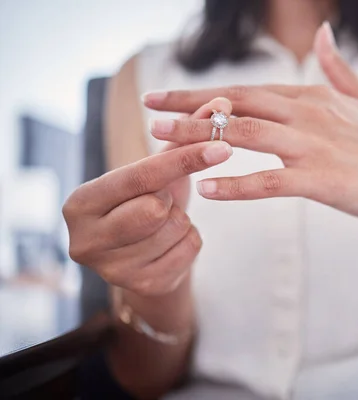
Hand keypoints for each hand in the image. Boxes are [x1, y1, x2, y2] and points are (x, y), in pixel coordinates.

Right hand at [63, 140, 232, 295]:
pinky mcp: (142, 287)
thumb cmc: (147, 201)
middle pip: (155, 209)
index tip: (222, 146)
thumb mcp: (159, 170)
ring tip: (163, 223)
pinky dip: (190, 239)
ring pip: (176, 229)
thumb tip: (221, 103)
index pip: (139, 176)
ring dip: (182, 219)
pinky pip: (189, 250)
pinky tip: (171, 242)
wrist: (145, 254)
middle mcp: (85, 240)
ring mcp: (112, 271)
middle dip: (170, 200)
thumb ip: (184, 136)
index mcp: (80, 203)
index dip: (184, 159)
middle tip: (161, 200)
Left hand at [144, 23, 357, 275]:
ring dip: (199, 139)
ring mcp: (316, 145)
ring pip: (245, 136)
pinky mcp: (323, 179)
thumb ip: (340, 69)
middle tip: (150, 112)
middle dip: (190, 108)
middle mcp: (310, 113)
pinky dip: (236, 185)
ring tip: (162, 145)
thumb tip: (325, 33)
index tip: (172, 97)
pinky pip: (270, 181)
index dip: (206, 93)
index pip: (248, 89)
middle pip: (237, 105)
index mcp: (315, 95)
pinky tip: (208, 191)